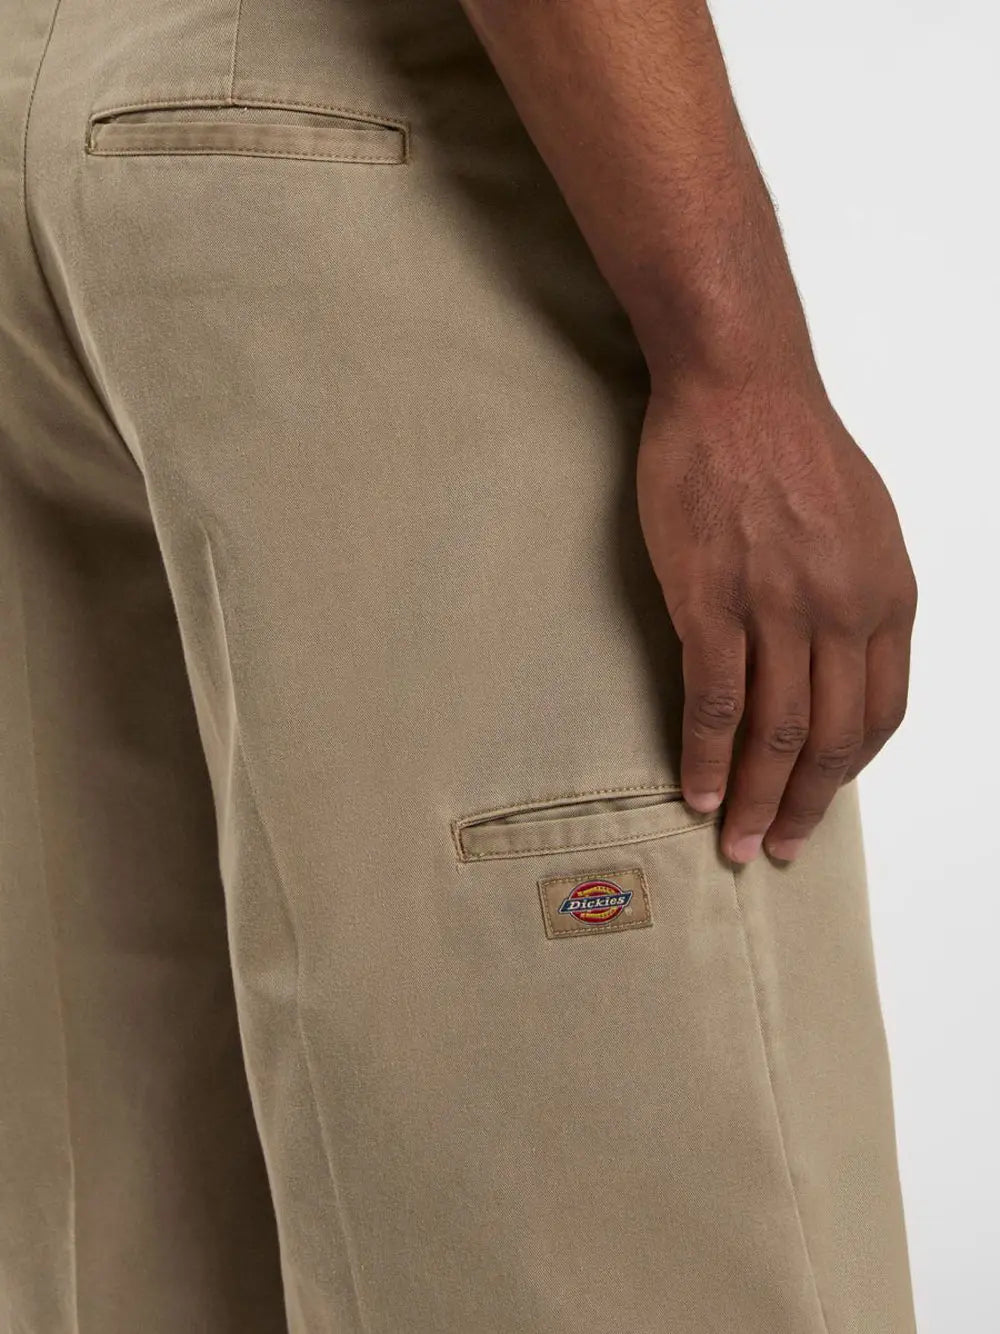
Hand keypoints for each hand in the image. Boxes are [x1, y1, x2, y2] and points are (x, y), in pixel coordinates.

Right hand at [637, 371, 916, 863]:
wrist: (739, 387)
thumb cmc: (794, 446)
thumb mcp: (865, 523)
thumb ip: (860, 596)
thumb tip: (840, 658)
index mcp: (887, 596)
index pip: (879, 714)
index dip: (847, 770)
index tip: (820, 800)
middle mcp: (841, 611)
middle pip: (829, 738)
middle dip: (804, 806)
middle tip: (779, 848)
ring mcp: (776, 608)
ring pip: (774, 732)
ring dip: (755, 799)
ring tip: (737, 842)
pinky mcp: (711, 600)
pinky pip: (715, 701)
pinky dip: (708, 756)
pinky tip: (698, 790)